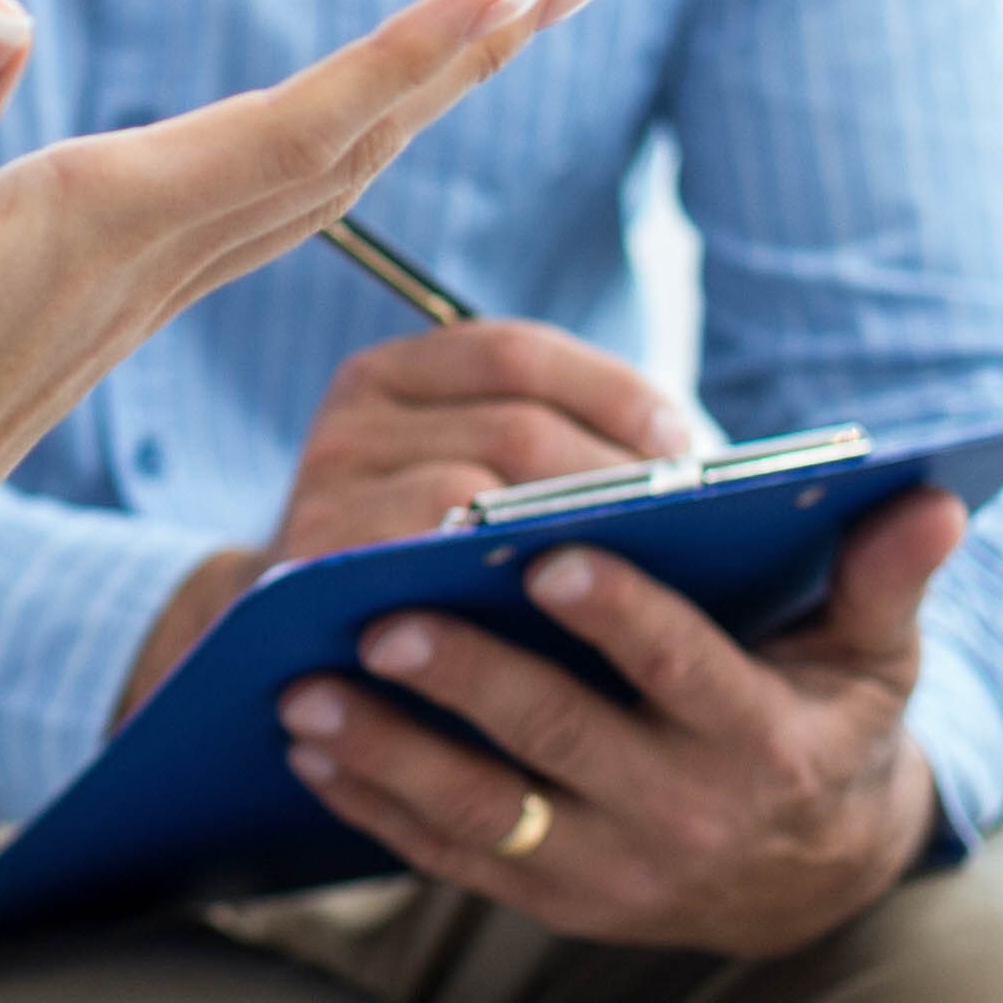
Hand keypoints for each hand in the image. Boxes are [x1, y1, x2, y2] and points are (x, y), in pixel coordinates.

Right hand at [0, 0, 600, 688]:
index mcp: (108, 223)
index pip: (301, 127)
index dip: (412, 54)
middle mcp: (156, 257)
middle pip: (356, 145)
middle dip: (469, 57)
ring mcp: (147, 288)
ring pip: (328, 180)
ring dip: (423, 98)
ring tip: (502, 28)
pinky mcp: (120, 306)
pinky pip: (274, 212)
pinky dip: (346, 147)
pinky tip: (355, 130)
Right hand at [115, 321, 703, 721]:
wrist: (303, 649)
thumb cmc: (433, 560)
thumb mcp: (472, 476)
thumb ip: (548, 450)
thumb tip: (699, 461)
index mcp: (394, 374)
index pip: (517, 354)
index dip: (613, 392)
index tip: (687, 447)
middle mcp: (350, 418)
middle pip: (515, 428)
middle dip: (613, 477)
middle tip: (690, 529)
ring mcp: (324, 492)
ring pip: (479, 494)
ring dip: (575, 533)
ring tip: (646, 572)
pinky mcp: (314, 571)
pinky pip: (432, 569)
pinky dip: (507, 584)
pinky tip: (570, 618)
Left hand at [277, 484, 964, 956]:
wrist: (809, 877)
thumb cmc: (826, 721)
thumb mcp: (873, 657)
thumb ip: (885, 578)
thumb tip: (934, 497)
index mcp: (762, 744)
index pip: (684, 671)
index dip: (620, 616)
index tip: (547, 555)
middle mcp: (683, 817)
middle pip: (559, 741)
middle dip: (467, 679)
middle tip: (379, 617)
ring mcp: (609, 872)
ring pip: (486, 812)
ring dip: (389, 752)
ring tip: (305, 691)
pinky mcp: (550, 902)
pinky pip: (450, 859)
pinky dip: (374, 809)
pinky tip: (309, 749)